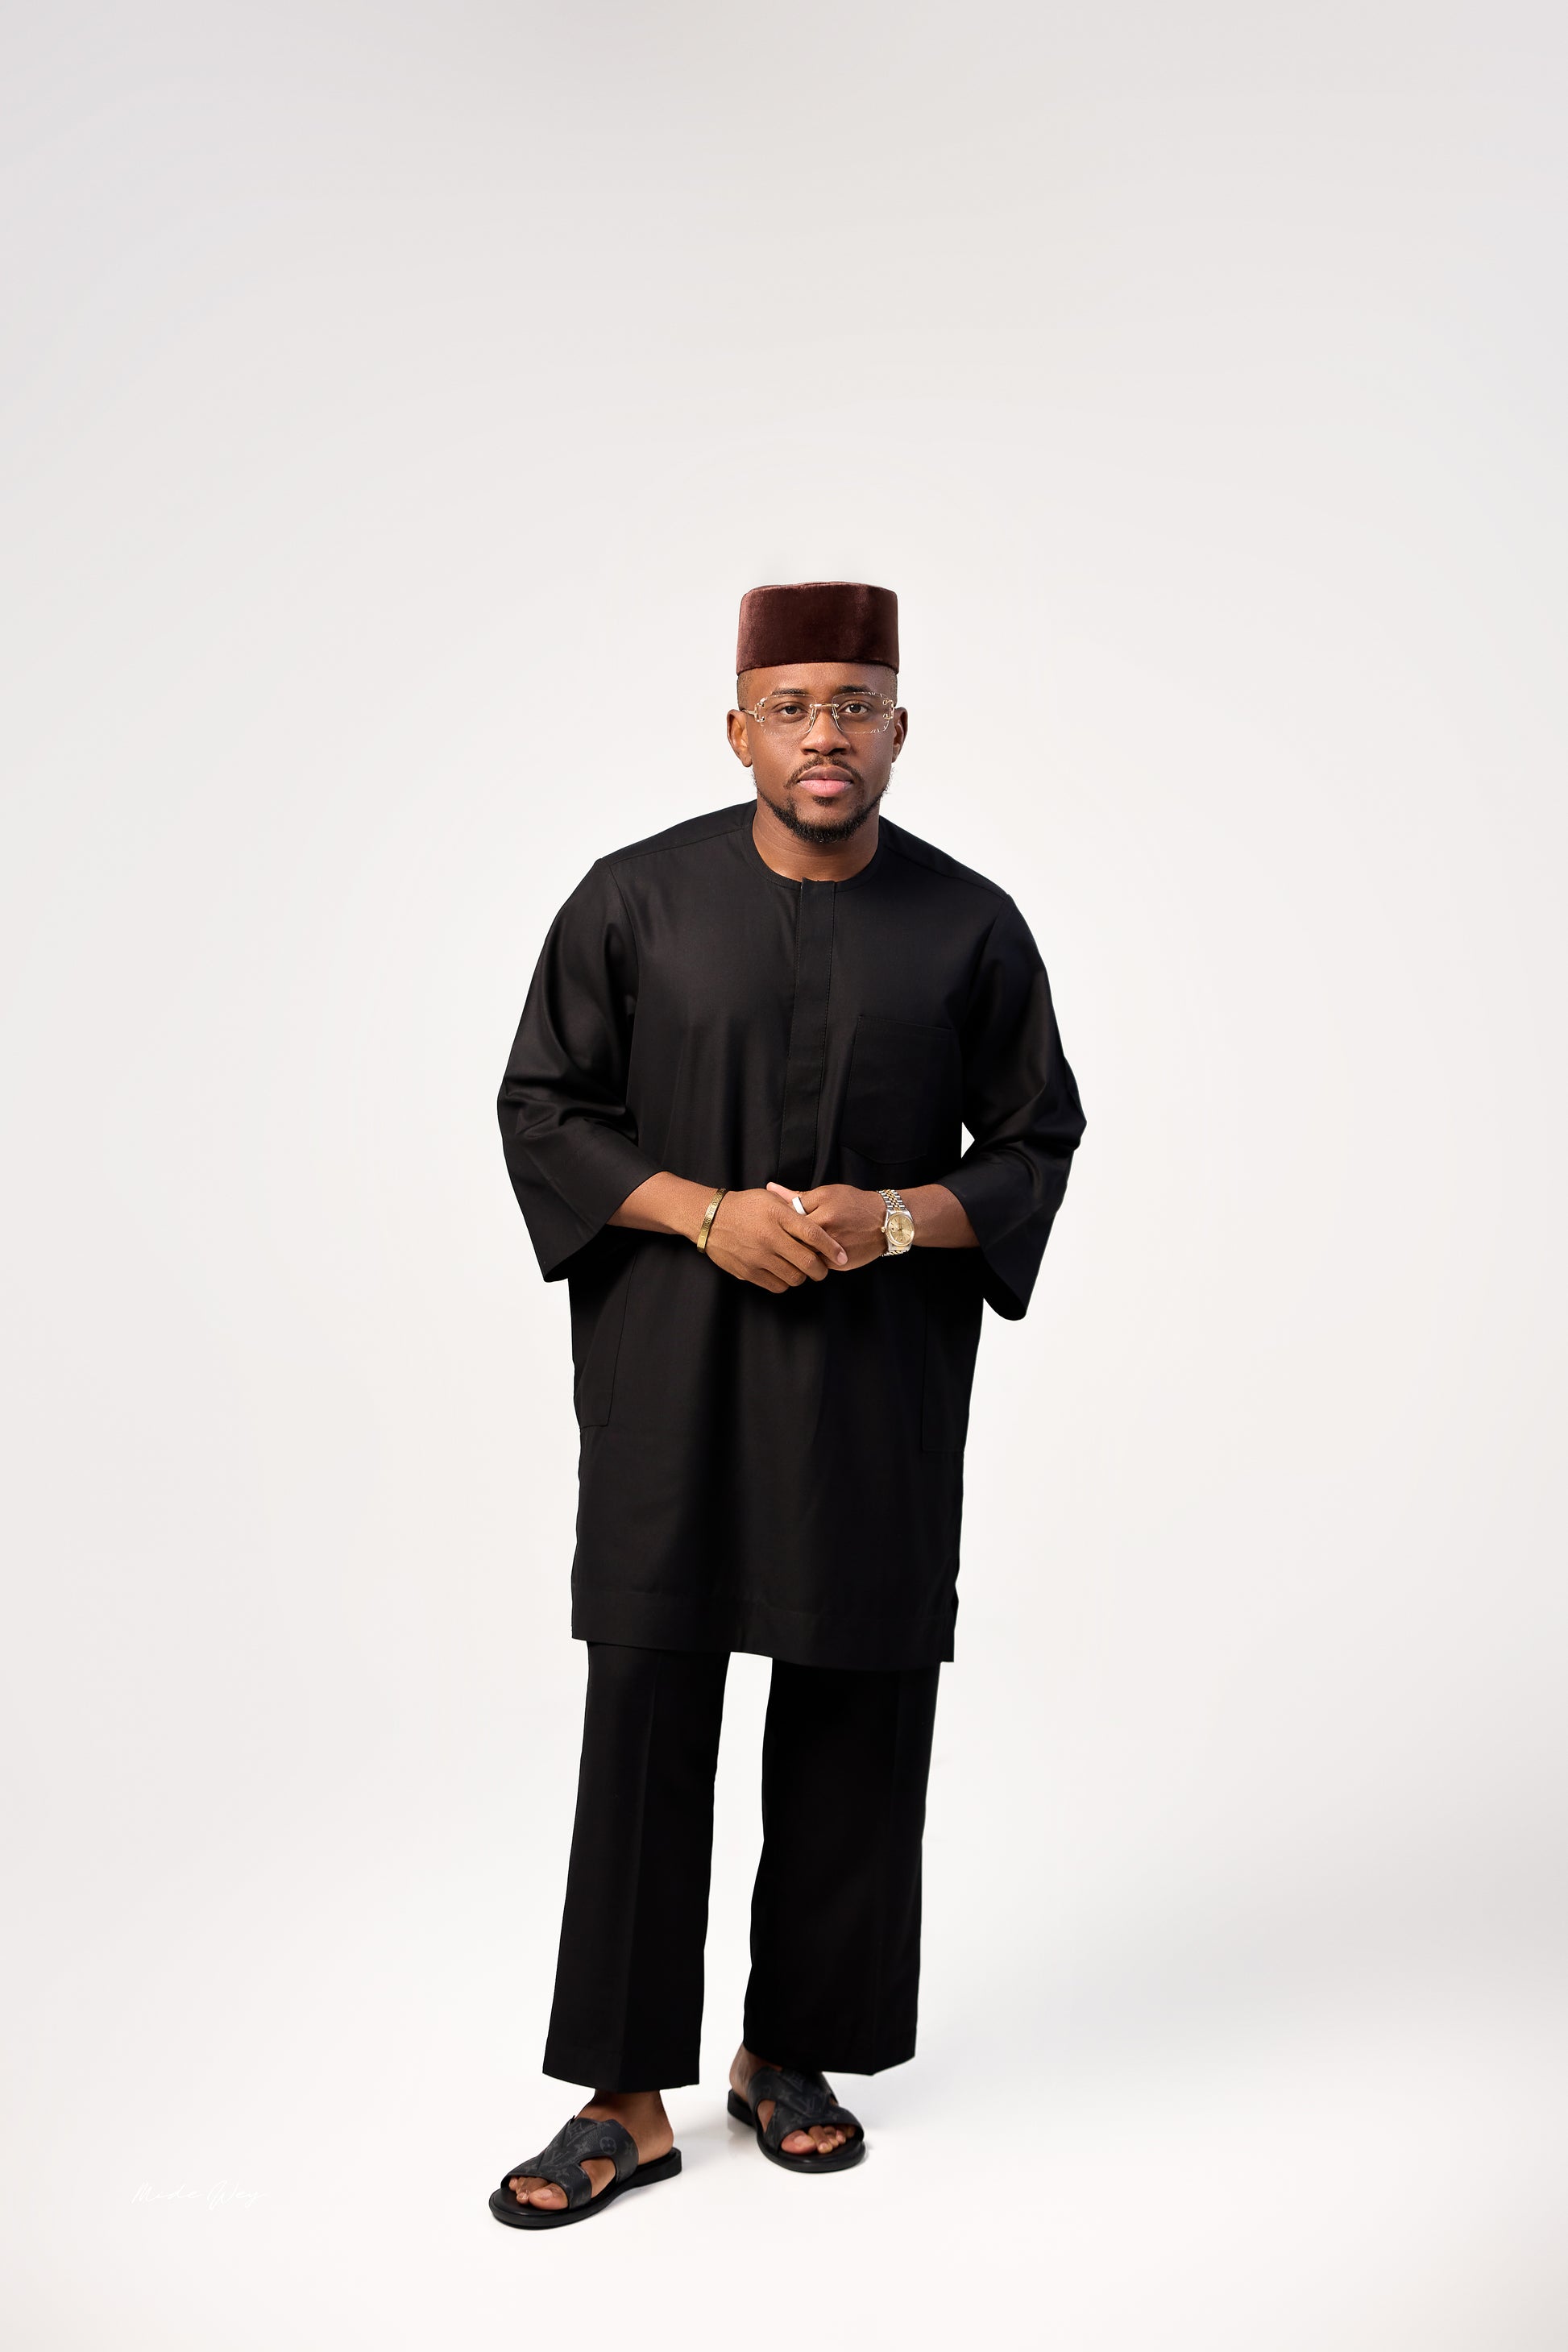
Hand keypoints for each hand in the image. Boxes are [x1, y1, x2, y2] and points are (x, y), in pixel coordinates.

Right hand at [706, 1187, 848, 1292]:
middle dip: (822, 1269)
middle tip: (823, 1268)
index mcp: (777, 1215)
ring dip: (803, 1276)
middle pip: (807, 1262)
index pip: (813, 1234)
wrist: (710, 1219)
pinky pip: (777, 1286)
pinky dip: (785, 1282)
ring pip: (794, 1278)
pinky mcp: (748, 1272)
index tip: (843, 1256)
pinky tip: (783, 1272)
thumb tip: (821, 1222)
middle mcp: (769, 1237)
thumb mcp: (770, 1200)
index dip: (832, 1248)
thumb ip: (795, 1210)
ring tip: (801, 1269)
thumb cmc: (745, 1207)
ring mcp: (758, 1257)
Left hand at [767, 1182, 887, 1269]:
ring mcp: (834, 1254)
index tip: (774, 1223)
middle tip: (779, 1237)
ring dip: (797, 1252)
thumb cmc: (854, 1203)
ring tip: (793, 1245)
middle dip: (785, 1241)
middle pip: (794, 1244)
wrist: (886, 1220)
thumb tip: (771, 1188)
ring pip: (804, 1258)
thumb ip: (797, 1196)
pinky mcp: (840, 1265)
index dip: (779, 1224)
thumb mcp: (827, 1193)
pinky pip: (817, 1266)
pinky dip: (812, 1260)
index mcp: (821, 1216)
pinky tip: (811, 1252)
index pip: (787, 1224)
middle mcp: (827, 1237)